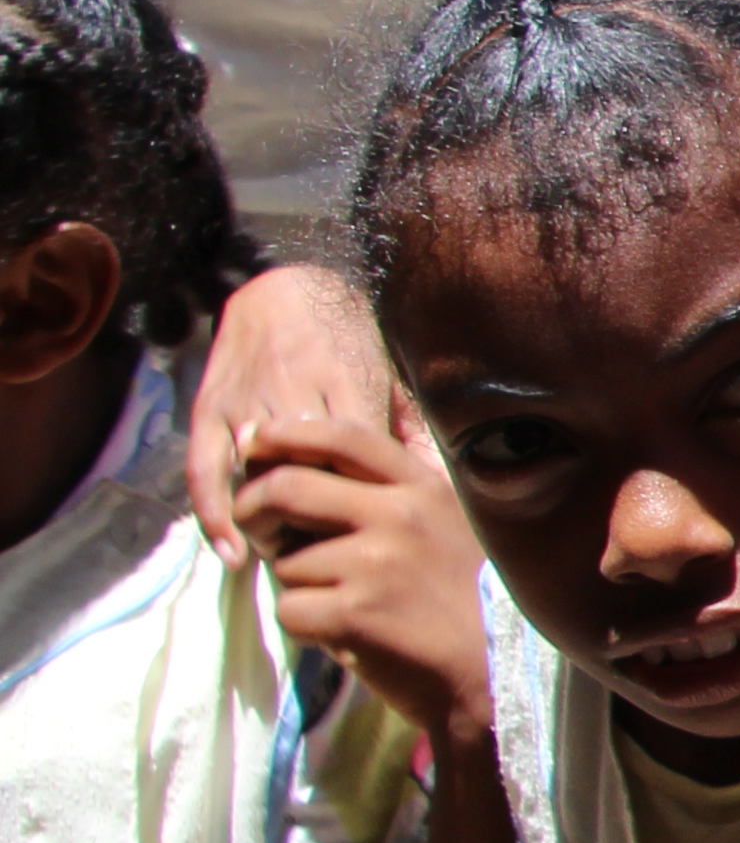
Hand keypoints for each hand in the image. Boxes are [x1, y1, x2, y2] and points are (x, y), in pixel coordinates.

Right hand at [186, 260, 387, 557]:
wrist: (284, 286)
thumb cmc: (348, 336)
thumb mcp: (388, 375)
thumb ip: (405, 428)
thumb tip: (431, 483)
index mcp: (349, 386)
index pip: (356, 463)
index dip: (360, 508)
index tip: (369, 542)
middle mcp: (295, 395)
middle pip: (304, 476)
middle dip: (314, 523)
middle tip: (327, 556)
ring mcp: (248, 402)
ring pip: (255, 477)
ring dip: (268, 523)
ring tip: (286, 554)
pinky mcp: (209, 408)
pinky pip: (203, 468)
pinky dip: (213, 512)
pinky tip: (230, 550)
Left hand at [233, 410, 487, 742]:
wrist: (493, 677)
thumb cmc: (466, 599)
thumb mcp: (449, 521)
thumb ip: (402, 480)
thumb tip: (347, 429)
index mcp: (423, 489)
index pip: (341, 436)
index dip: (285, 434)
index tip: (256, 445)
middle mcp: (401, 516)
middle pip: (285, 487)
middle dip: (253, 510)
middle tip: (264, 535)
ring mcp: (377, 565)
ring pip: (284, 560)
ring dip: (297, 584)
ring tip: (341, 602)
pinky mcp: (355, 614)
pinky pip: (290, 608)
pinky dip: (306, 626)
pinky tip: (344, 633)